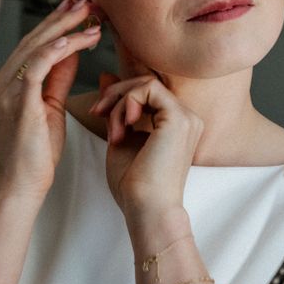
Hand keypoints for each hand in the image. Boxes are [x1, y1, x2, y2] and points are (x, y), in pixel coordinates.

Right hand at [0, 0, 103, 200]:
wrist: (18, 188)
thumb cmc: (33, 157)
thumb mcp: (50, 109)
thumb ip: (58, 79)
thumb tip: (71, 52)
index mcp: (8, 84)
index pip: (32, 45)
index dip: (54, 25)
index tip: (76, 9)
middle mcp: (2, 83)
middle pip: (32, 40)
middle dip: (60, 18)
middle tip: (86, 0)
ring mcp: (6, 92)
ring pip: (35, 47)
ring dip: (63, 28)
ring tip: (89, 14)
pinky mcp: (17, 103)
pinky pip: (35, 67)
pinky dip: (55, 50)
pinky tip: (73, 39)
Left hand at [89, 45, 203, 222]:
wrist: (147, 209)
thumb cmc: (134, 184)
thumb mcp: (120, 136)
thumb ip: (117, 107)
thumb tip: (106, 75)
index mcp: (175, 123)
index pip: (147, 91)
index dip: (120, 94)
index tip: (98, 112)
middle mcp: (186, 118)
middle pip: (146, 82)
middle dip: (115, 93)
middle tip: (97, 112)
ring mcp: (186, 117)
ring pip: (146, 83)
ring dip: (119, 102)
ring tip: (113, 131)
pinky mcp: (179, 118)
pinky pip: (148, 89)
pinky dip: (127, 103)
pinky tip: (123, 127)